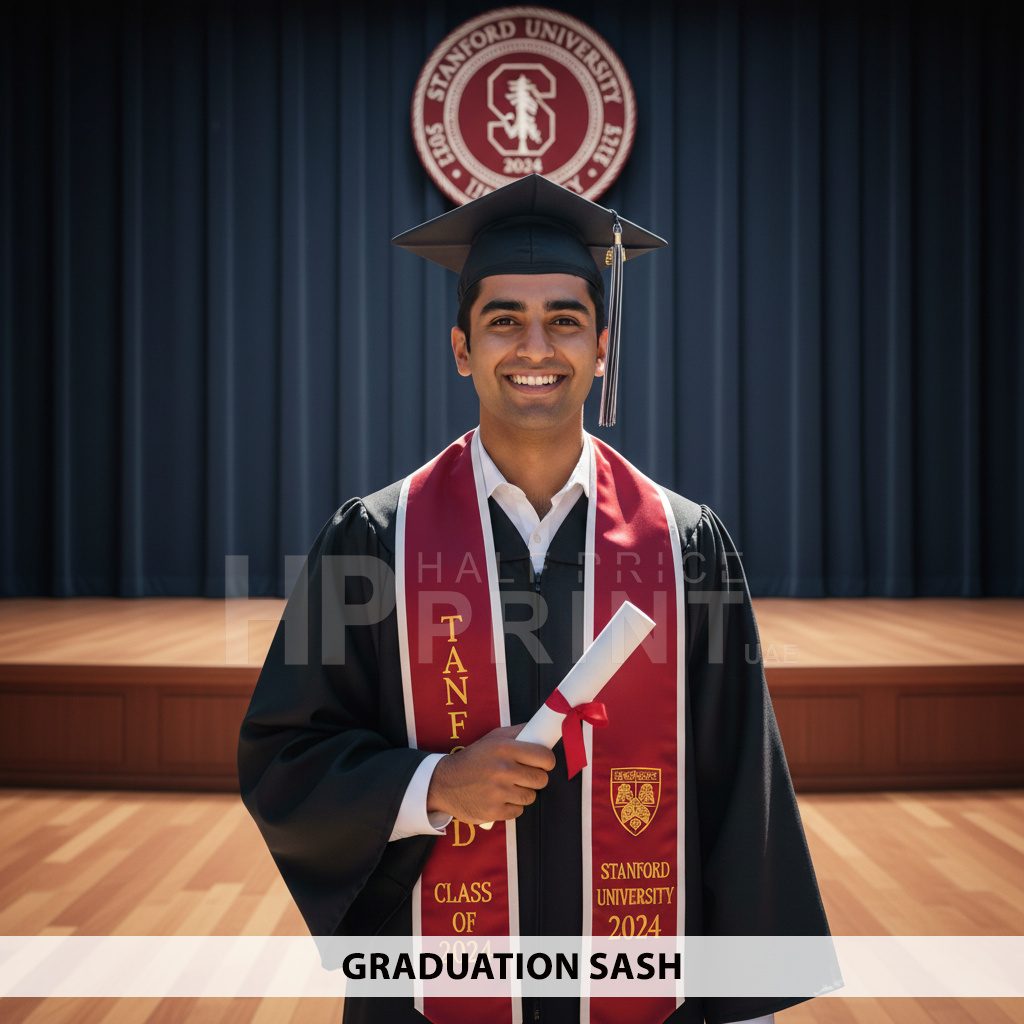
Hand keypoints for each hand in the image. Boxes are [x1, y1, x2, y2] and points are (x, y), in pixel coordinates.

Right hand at [426, 725, 554, 824]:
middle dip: (536, 778)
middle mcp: (503, 770)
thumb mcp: (492, 738)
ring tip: (509, 786)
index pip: (544, 757)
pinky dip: (512, 806)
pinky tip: (500, 798)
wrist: (444, 782)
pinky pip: (518, 811)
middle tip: (525, 775)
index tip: (543, 763)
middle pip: (541, 779)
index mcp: (505, 748)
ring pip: (531, 796)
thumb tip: (539, 730)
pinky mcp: (493, 812)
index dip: (547, 761)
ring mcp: (498, 792)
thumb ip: (517, 733)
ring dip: (523, 793)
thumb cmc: (472, 759)